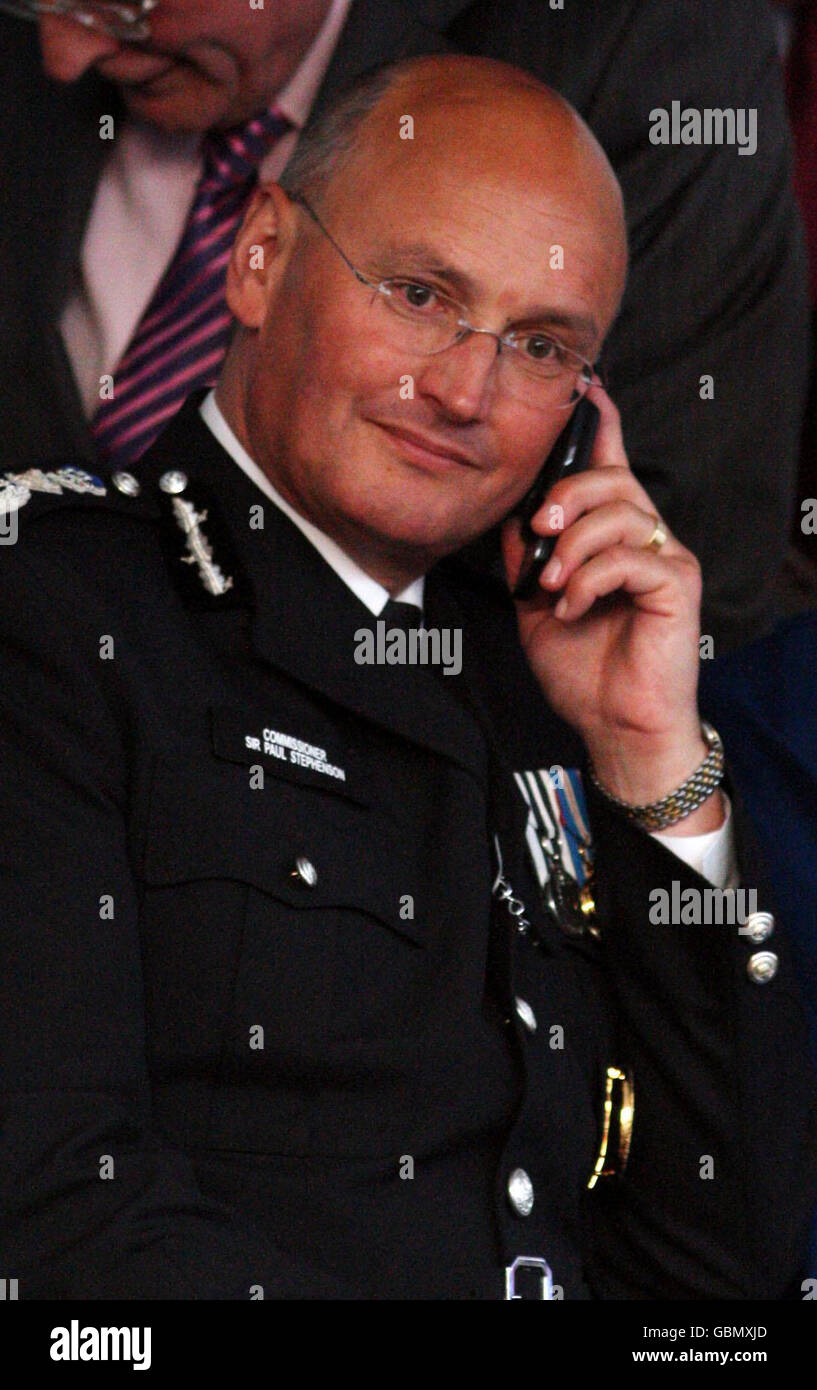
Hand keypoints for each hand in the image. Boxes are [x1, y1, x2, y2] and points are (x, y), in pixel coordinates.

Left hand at [501, 382, 709, 808]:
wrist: (614, 726)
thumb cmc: (584, 671)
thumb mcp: (537, 606)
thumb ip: (526, 557)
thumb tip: (508, 514)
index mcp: (614, 537)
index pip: (612, 465)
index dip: (599, 425)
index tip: (582, 390)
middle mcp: (645, 537)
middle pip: (612, 478)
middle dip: (566, 493)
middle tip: (539, 528)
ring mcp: (666, 558)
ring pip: (619, 511)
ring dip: (571, 545)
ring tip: (553, 584)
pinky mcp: (678, 584)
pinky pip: (631, 555)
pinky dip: (590, 578)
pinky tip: (575, 606)